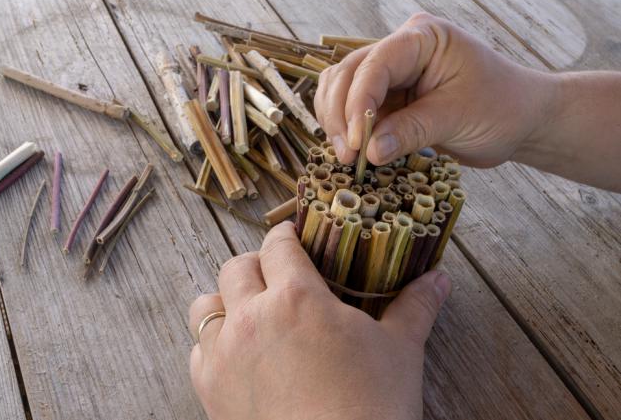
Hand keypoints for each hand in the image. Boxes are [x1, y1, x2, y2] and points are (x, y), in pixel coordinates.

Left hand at [189, 222, 450, 419]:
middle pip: (236, 267)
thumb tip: (439, 279)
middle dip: (256, 264)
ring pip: (206, 304)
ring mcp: (225, 353)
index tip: (294, 237)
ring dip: (226, 300)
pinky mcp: (210, 389)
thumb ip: (415, 307)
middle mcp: (252, 317)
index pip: (278, 245)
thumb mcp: (400, 351)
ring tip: (250, 311)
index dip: (286, 235)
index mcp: (297, 297)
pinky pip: (197, 349)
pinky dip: (213, 344)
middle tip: (277, 275)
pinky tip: (237, 354)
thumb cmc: (372, 406)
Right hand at [314, 12, 558, 167]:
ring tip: (348, 156)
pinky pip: (350, 108)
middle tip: (347, 156)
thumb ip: (412, 131)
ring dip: (336, 122)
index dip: (357, 104)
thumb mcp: (458, 118)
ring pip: (340, 89)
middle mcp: (400, 50)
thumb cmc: (501, 107)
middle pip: (347, 74)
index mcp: (422, 39)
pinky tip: (354, 150)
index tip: (357, 143)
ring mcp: (391, 73)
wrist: (519, 120)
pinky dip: (345, 128)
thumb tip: (370, 151)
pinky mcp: (387, 98)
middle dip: (340, 115)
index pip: (375, 65)